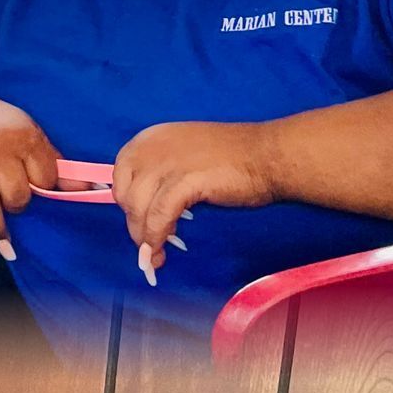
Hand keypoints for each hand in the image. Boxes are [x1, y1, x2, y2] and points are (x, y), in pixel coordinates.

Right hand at [0, 89, 59, 258]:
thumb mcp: (29, 132)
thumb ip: (52, 160)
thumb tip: (85, 188)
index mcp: (25, 139)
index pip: (44, 178)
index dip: (44, 190)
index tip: (38, 193)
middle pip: (15, 196)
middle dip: (18, 207)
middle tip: (14, 206)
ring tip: (4, 245)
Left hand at [114, 120, 277, 281]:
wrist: (272, 155)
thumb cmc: (234, 159)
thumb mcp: (185, 156)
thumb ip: (160, 173)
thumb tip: (140, 208)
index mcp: (152, 137)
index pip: (120, 174)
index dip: (126, 201)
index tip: (140, 217)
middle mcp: (155, 146)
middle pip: (125, 195)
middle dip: (135, 222)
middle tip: (149, 242)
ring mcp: (169, 163)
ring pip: (138, 209)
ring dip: (144, 237)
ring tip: (155, 255)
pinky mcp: (185, 181)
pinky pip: (158, 218)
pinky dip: (156, 239)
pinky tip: (161, 253)